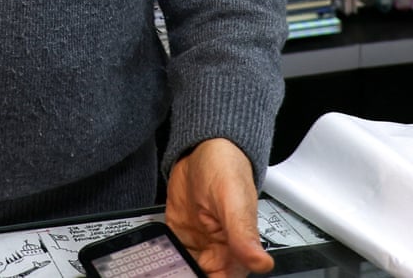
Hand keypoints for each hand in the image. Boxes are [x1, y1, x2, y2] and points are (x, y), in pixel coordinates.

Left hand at [165, 139, 273, 277]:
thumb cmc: (226, 168)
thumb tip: (262, 262)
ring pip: (183, 270)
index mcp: (238, 250)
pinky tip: (150, 260)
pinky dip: (159, 260)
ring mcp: (197, 245)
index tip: (192, 277)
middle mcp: (218, 252)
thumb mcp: (233, 201)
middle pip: (201, 277)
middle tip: (169, 272)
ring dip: (172, 271)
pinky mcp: (179, 236)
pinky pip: (168, 256)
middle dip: (185, 276)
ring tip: (156, 270)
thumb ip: (243, 233)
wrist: (203, 148)